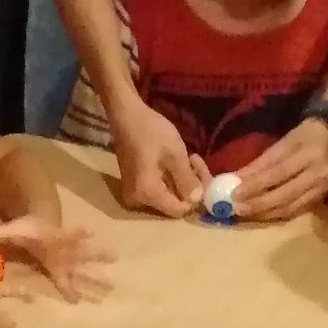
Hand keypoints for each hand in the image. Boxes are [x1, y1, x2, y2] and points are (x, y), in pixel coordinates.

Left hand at [0, 216, 114, 304]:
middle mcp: (64, 248)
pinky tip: (95, 301)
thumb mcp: (11, 228)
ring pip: (85, 267)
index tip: (90, 230)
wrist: (41, 221)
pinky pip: (74, 281)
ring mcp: (67, 259)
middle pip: (83, 250)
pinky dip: (82, 291)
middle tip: (115, 257)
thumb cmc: (27, 226)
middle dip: (97, 254)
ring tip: (113, 286)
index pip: (67, 233)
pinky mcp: (64, 268)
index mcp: (54, 236)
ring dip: (97, 276)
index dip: (77, 232)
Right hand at [111, 95, 203, 216]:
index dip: (195, 196)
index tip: (201, 173)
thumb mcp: (175, 154)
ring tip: (188, 159)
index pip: (178, 210)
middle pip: (172, 204)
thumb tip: (199, 200)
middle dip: (189, 187)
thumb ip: (187, 180)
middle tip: (196, 162)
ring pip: (167, 197)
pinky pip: (157, 191)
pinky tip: (175, 163)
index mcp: (148, 194)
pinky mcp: (133, 188)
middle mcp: (138, 201)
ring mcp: (134, 196)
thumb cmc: (151, 132)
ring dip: (181, 181)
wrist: (126, 117)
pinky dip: (170, 179)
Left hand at [230, 116, 327, 223]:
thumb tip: (235, 180)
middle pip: (284, 195)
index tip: (235, 193)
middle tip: (236, 209)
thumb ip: (261, 162)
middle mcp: (318, 175)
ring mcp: (320, 190)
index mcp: (310, 154)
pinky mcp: (318, 200)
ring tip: (243, 214)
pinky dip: (273, 216)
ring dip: (263, 214)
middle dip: (257, 204)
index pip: (279, 173)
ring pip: (288, 208)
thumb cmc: (306, 137)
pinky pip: (293, 212)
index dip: (256, 185)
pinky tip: (258, 216)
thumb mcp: (284, 143)